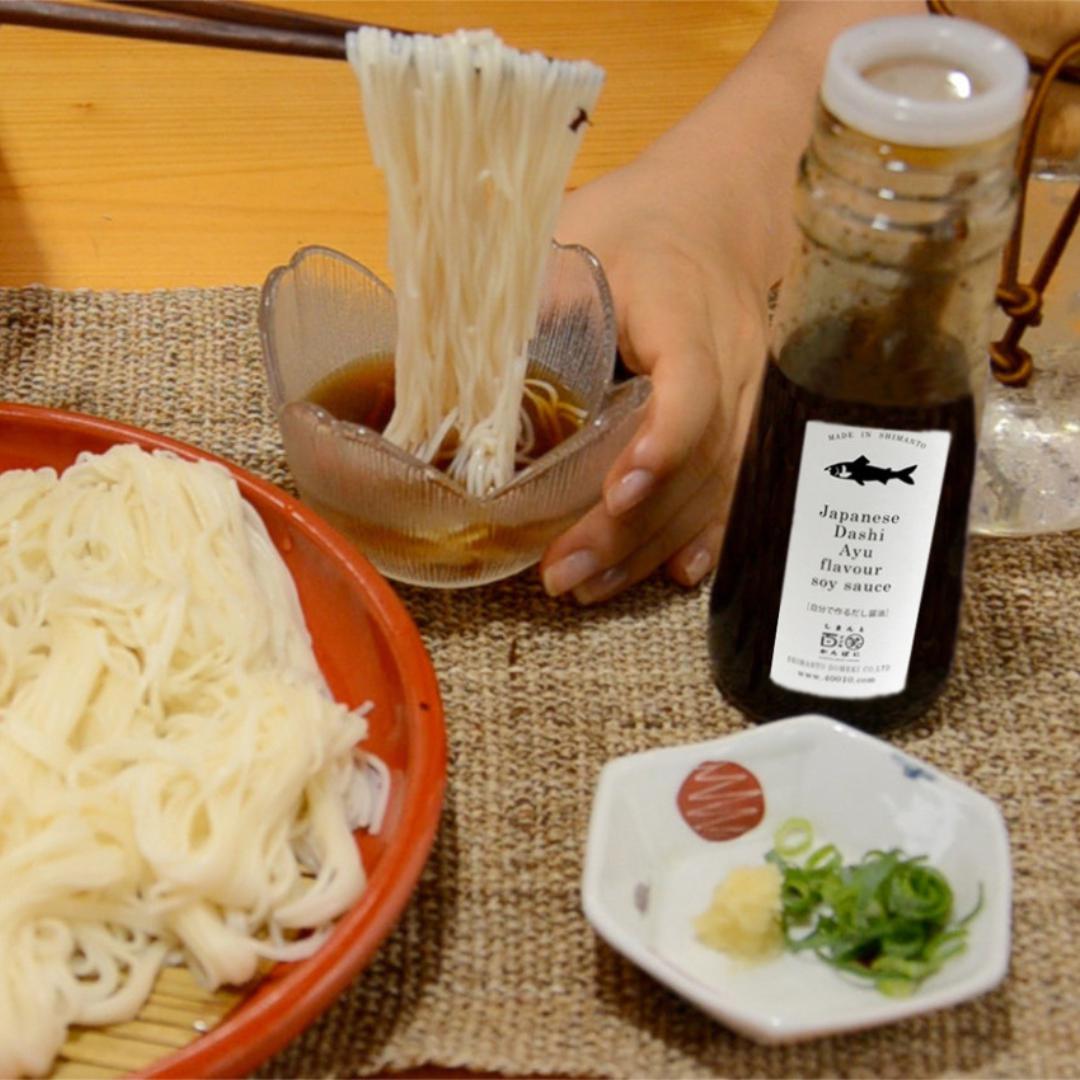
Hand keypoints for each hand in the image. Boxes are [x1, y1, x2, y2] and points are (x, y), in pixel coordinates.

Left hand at [540, 153, 770, 603]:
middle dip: (629, 527)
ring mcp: (746, 394)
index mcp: (683, 307)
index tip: (618, 490)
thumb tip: (438, 368)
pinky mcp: (743, 417)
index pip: (691, 386)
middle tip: (564, 573)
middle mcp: (729, 359)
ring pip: (712, 485)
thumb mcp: (570, 234)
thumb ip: (521, 296)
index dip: (660, 443)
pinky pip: (731, 485)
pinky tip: (671, 573)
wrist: (718, 208)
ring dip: (650, 544)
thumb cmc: (634, 221)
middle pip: (697, 459)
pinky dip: (701, 534)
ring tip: (589, 586)